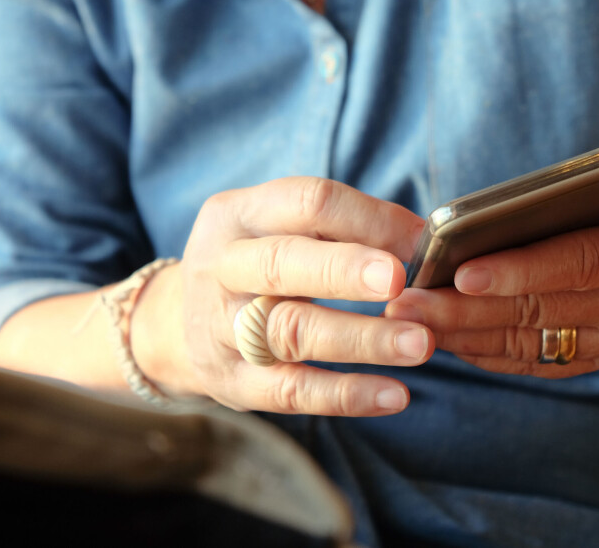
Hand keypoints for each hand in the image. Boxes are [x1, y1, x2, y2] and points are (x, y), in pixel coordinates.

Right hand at [132, 177, 433, 414]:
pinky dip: (346, 395)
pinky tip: (395, 395)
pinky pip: (291, 392)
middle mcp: (221, 266)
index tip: (422, 242)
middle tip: (401, 280)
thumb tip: (424, 242)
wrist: (174, 327)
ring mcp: (221, 328)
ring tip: (419, 343)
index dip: (369, 219)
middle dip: (345, 270)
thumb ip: (341, 228)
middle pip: (284, 263)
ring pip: (292, 332)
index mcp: (237, 214)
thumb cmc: (255, 266)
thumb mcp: (276, 229)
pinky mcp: (232, 383)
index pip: (307, 202)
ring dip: (361, 338)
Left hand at [385, 109, 598, 376]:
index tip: (462, 274)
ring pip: (529, 343)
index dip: (519, 271)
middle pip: (538, 311)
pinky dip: (488, 353)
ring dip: (464, 337)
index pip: (576, 263)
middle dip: (465, 311)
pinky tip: (444, 339)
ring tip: (406, 322)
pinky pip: (537, 361)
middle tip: (404, 304)